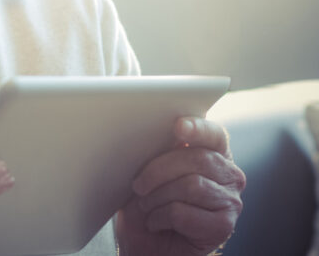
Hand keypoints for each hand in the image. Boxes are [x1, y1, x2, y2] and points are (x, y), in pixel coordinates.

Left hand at [116, 117, 245, 255]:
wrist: (146, 245)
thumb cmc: (147, 203)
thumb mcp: (145, 171)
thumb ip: (158, 150)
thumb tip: (156, 132)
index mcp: (213, 153)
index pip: (214, 134)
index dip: (198, 128)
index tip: (178, 126)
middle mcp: (229, 174)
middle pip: (197, 159)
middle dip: (158, 171)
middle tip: (138, 186)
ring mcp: (231, 201)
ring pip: (190, 186)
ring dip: (157, 197)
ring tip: (146, 206)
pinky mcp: (224, 226)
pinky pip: (184, 213)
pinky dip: (160, 217)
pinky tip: (156, 222)